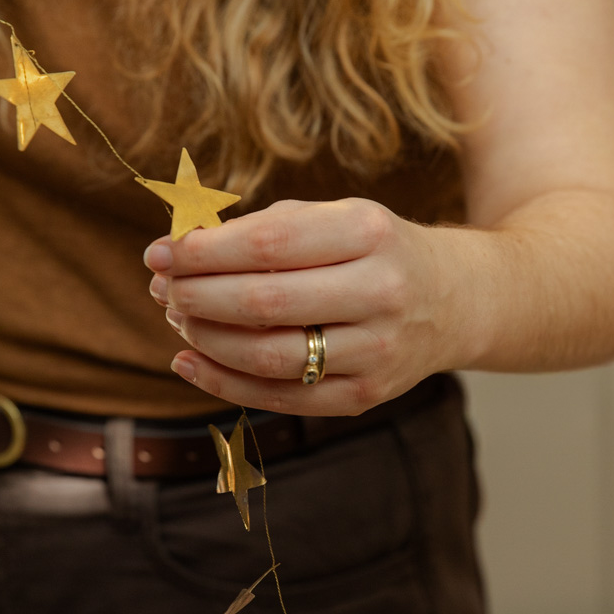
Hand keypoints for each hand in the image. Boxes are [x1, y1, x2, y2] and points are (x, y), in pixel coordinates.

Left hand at [143, 198, 451, 415]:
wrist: (454, 299)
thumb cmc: (372, 249)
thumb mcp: (333, 216)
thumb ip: (262, 227)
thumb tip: (180, 247)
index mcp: (368, 233)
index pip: (266, 246)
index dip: (202, 252)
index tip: (159, 252)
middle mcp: (380, 292)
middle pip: (263, 304)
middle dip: (197, 296)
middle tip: (162, 288)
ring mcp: (377, 351)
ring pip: (269, 357)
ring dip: (206, 339)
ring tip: (178, 318)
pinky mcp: (366, 395)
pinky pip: (282, 397)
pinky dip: (223, 382)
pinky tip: (190, 360)